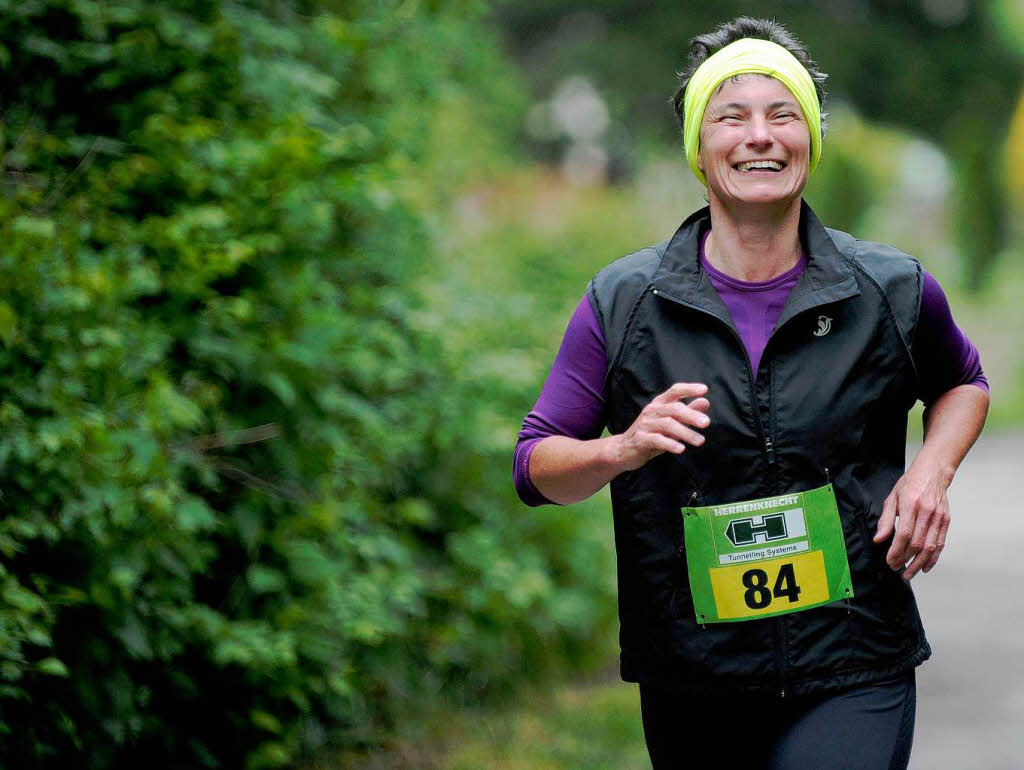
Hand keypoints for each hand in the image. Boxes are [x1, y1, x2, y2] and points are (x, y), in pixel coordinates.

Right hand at [612, 382, 709, 471]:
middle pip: (674, 408)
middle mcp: (652, 411)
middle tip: (706, 423)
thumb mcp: (671, 423)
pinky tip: (681, 449)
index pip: (674, 391)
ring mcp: (645, 425)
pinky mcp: (640, 439)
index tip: (704, 389)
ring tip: (700, 441)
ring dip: (685, 432)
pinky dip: (670, 444)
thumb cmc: (652, 434)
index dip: (688, 389)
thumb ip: (688, 413)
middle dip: (691, 415)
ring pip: (667, 424)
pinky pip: (657, 440)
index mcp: (659, 404)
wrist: (624, 450)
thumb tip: (705, 402)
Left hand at [873, 463, 950, 580]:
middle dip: (905, 559)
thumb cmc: (910, 484)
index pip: (904, 534)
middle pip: (917, 543)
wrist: (933, 473)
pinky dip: (933, 558)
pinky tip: (925, 566)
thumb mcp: (892, 498)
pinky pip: (940, 543)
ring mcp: (938, 516)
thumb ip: (885, 520)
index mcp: (910, 504)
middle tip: (895, 567)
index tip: (889, 560)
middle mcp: (926, 511)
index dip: (896, 551)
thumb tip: (879, 539)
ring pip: (930, 547)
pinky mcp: (946, 520)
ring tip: (909, 573)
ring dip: (919, 563)